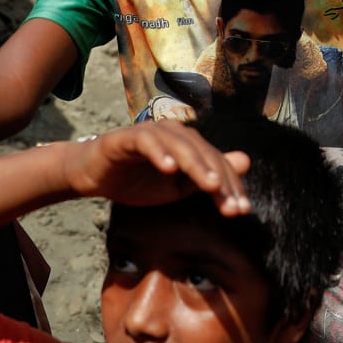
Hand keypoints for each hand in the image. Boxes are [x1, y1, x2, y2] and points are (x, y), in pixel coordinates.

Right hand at [57, 121, 249, 215]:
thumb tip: (246, 162)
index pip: (217, 163)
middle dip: (220, 180)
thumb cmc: (139, 180)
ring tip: (211, 186)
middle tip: (232, 206)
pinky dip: (159, 153)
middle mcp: (175, 132)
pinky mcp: (129, 137)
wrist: (97, 176)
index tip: (242, 210)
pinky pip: (147, 142)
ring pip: (181, 145)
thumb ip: (208, 178)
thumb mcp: (178, 187)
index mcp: (189, 144)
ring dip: (197, 165)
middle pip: (204, 153)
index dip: (232, 186)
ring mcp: (152, 132)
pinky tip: (169, 169)